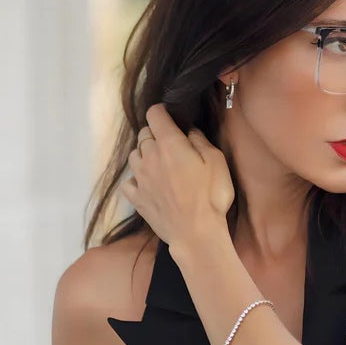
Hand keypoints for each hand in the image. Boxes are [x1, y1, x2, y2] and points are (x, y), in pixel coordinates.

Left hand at [120, 103, 233, 249]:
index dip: (161, 111)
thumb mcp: (216, 162)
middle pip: (143, 134)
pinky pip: (129, 181)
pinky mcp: (136, 198)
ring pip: (134, 155)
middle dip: (154, 132)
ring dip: (144, 153)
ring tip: (158, 161)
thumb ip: (200, 141)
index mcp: (169, 144)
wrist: (196, 233)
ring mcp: (140, 178)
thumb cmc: (211, 196)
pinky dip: (136, 177)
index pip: (154, 115)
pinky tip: (147, 182)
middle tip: (170, 142)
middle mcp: (149, 157)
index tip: (169, 115)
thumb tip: (189, 131)